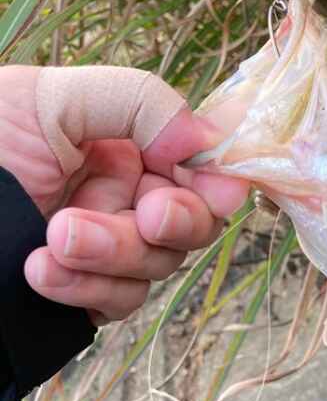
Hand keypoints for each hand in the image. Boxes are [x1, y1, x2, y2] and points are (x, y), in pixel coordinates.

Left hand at [0, 65, 249, 324]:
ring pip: (155, 271)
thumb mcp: (52, 97)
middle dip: (165, 225)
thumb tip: (210, 139)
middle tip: (144, 217)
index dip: (215, 186)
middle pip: (188, 228)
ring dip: (111, 257)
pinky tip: (38, 272)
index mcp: (129, 145)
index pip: (200, 172)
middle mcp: (126, 198)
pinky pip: (115, 303)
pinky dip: (83, 289)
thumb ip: (139, 103)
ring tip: (52, 242)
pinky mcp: (83, 292)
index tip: (210, 192)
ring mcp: (107, 250)